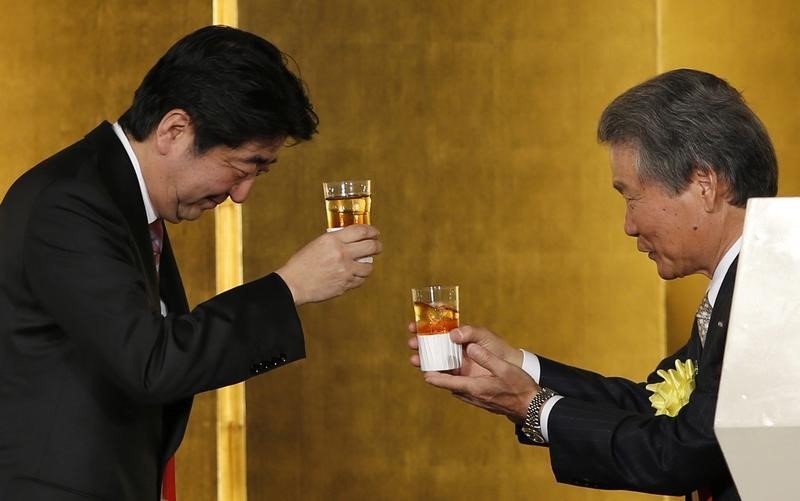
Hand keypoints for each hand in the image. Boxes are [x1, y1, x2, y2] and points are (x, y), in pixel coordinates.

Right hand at [276, 224, 381, 304]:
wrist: (294, 284)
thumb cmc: (302, 264)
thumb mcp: (318, 244)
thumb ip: (335, 240)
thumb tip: (351, 239)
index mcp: (333, 240)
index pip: (361, 230)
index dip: (372, 231)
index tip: (375, 233)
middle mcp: (341, 254)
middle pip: (371, 247)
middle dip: (378, 246)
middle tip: (378, 247)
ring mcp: (345, 270)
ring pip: (369, 267)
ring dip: (368, 265)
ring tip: (364, 264)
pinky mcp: (345, 284)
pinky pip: (360, 280)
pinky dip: (359, 277)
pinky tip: (354, 275)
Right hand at [407, 323, 522, 371]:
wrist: (510, 368)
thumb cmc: (497, 348)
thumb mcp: (484, 336)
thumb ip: (469, 332)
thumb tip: (452, 334)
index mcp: (458, 335)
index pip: (437, 328)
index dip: (424, 326)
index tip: (413, 325)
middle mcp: (453, 348)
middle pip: (431, 344)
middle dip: (419, 342)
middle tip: (412, 342)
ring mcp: (454, 361)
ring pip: (433, 359)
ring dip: (422, 358)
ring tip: (415, 359)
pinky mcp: (458, 375)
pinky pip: (442, 373)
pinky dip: (432, 373)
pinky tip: (426, 372)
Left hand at [423, 342, 539, 422]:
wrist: (531, 406)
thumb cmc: (520, 387)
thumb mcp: (505, 369)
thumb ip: (487, 358)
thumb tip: (469, 348)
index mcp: (475, 388)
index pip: (448, 382)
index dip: (434, 375)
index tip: (422, 369)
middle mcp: (471, 395)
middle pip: (448, 383)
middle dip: (436, 372)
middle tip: (424, 360)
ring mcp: (475, 398)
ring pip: (454, 385)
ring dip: (445, 375)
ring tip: (436, 361)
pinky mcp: (480, 398)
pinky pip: (462, 387)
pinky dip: (455, 378)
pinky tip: (457, 368)